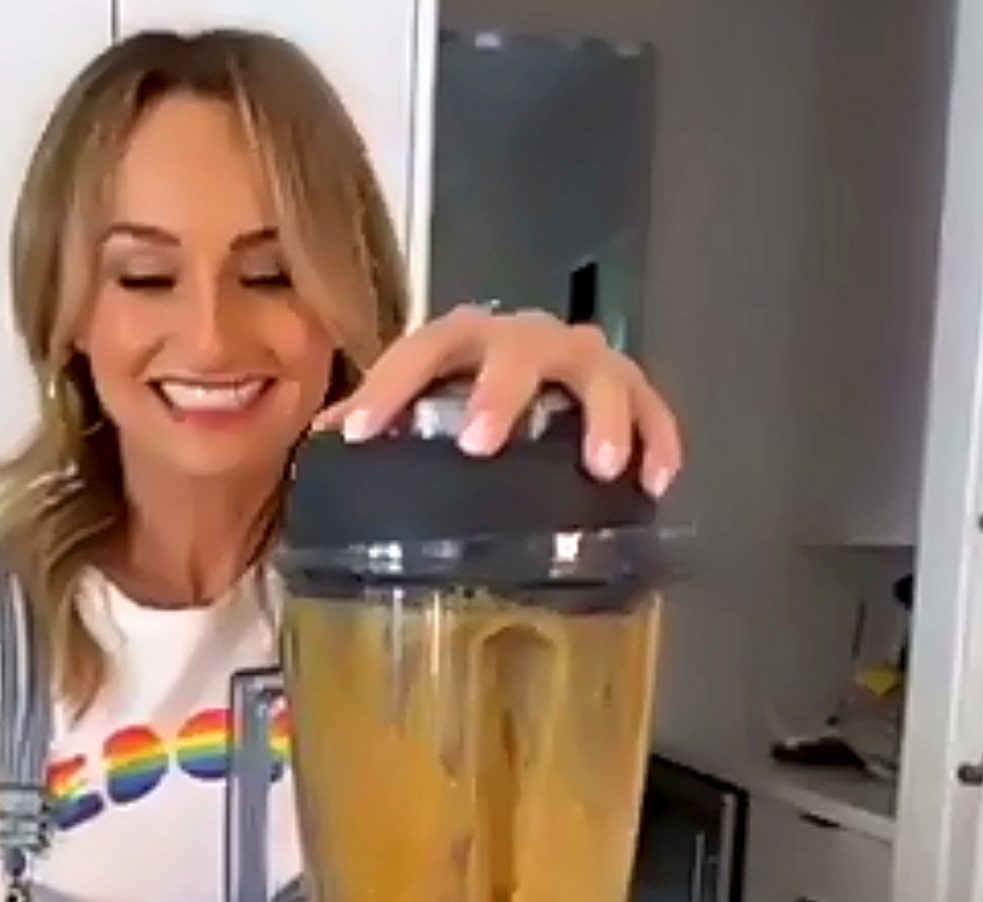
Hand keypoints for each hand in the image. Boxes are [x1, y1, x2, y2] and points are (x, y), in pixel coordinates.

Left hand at [315, 303, 685, 494]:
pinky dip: (658, 439)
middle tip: (482, 445)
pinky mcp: (628, 386)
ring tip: (600, 467)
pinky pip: (652, 406)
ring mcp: (582, 358)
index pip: (420, 349)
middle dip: (501, 393)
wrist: (532, 381)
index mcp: (462, 338)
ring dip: (600, 417)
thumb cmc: (464, 397)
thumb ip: (374, 417)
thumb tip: (323, 444)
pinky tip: (656, 483)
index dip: (388, 388)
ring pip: (598, 372)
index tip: (362, 435)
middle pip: (517, 350)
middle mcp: (524, 337)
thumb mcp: (416, 402)